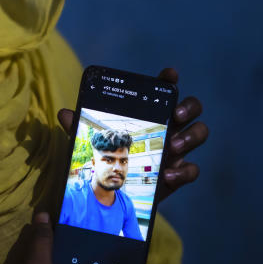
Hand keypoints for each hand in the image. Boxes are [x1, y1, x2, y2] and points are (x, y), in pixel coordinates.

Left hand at [56, 67, 206, 204]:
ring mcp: (177, 149)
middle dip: (189, 107)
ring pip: (198, 133)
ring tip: (172, 145)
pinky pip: (191, 169)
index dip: (169, 80)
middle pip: (191, 108)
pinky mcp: (178, 172)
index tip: (169, 74)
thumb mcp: (92, 141)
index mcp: (150, 112)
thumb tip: (64, 113)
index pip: (164, 90)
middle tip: (176, 114)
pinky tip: (167, 175)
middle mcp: (169, 126)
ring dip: (190, 137)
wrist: (115, 189)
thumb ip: (79, 128)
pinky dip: (183, 171)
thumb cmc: (108, 155)